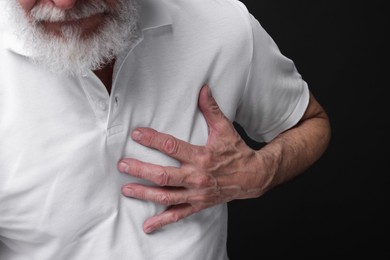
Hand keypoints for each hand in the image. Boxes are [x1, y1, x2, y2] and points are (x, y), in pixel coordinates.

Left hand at [118, 85, 271, 233]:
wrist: (252, 176)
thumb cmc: (237, 151)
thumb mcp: (225, 128)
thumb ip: (211, 109)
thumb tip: (203, 88)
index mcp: (201, 156)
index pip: (171, 146)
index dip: (152, 139)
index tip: (136, 134)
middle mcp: (197, 176)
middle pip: (163, 175)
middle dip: (140, 170)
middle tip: (123, 165)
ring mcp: (197, 193)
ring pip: (167, 196)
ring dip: (145, 193)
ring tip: (126, 189)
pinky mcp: (198, 204)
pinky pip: (179, 214)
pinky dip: (163, 221)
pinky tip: (148, 225)